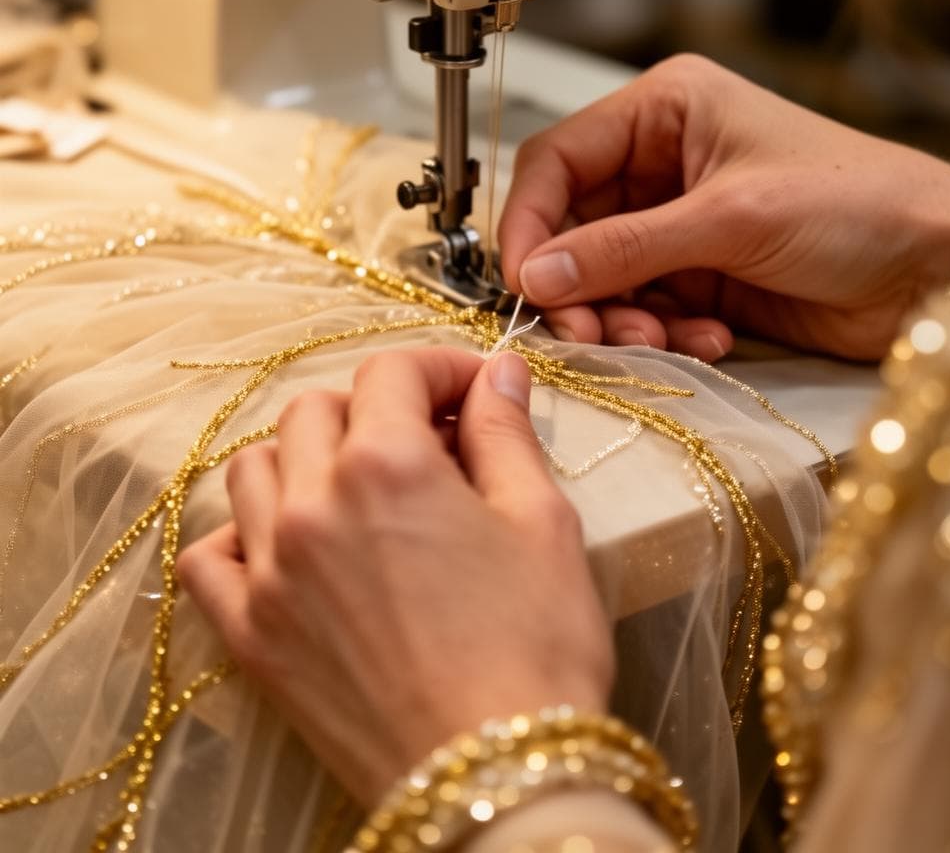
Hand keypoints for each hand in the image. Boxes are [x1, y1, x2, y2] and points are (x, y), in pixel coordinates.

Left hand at [177, 349, 612, 805]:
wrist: (493, 779)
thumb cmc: (536, 647)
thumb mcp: (541, 522)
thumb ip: (507, 432)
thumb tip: (498, 372)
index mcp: (387, 466)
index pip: (392, 372)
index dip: (440, 368)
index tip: (475, 392)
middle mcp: (312, 505)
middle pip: (316, 409)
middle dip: (376, 406)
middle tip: (431, 441)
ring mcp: (270, 572)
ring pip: (254, 467)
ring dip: (307, 455)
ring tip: (360, 486)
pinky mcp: (252, 636)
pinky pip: (210, 557)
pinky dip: (243, 532)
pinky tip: (291, 545)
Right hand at [500, 55, 949, 360]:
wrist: (935, 266)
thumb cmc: (857, 202)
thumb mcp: (729, 218)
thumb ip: (623, 249)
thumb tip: (534, 276)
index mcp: (665, 111)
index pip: (557, 161)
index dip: (530, 222)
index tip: (522, 281)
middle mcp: (662, 164)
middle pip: (574, 228)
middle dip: (577, 285)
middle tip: (584, 331)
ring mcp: (679, 223)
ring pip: (604, 277)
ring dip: (620, 317)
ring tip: (657, 338)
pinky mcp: (698, 274)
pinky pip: (645, 308)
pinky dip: (662, 332)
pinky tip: (707, 338)